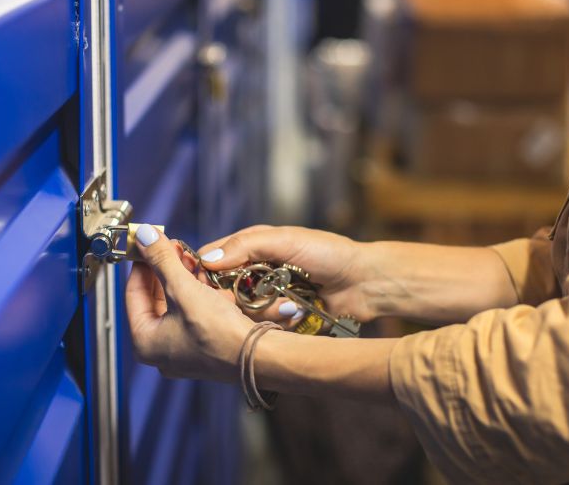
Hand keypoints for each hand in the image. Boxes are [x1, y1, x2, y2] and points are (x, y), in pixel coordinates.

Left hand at [125, 224, 253, 380]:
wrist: (258, 356)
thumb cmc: (219, 333)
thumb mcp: (183, 288)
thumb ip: (161, 260)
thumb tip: (144, 236)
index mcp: (144, 342)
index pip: (132, 293)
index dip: (142, 263)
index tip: (148, 243)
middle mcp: (160, 351)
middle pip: (154, 298)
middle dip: (165, 270)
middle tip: (173, 247)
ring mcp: (182, 351)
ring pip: (176, 304)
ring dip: (183, 279)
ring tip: (192, 259)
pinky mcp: (203, 347)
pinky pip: (193, 314)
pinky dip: (197, 295)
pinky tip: (207, 280)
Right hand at [197, 226, 379, 325]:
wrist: (364, 283)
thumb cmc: (328, 253)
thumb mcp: (286, 241)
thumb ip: (246, 246)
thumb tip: (206, 260)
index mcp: (251, 247)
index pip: (212, 259)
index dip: (204, 274)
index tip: (209, 286)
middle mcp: (254, 273)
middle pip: (221, 292)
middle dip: (237, 298)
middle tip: (256, 297)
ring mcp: (265, 298)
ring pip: (240, 314)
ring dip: (264, 312)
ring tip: (289, 305)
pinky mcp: (278, 320)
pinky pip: (261, 328)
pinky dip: (276, 323)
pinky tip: (295, 316)